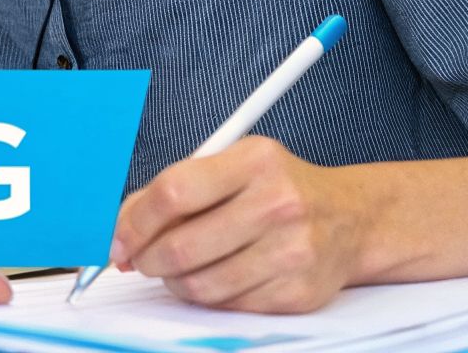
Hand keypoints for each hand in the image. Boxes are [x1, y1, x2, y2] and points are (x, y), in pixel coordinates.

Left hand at [110, 135, 372, 312]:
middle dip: (146, 260)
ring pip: (201, 284)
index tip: (117, 239)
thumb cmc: (277, 188)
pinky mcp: (299, 292)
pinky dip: (208, 297)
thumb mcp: (231, 166)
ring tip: (176, 269)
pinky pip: (229, 305)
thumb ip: (174, 190)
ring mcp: (292, 251)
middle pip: (181, 246)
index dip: (132, 222)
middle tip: (139, 260)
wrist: (350, 218)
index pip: (172, 192)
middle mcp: (277, 203)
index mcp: (254, 161)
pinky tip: (213, 278)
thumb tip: (119, 229)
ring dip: (173, 282)